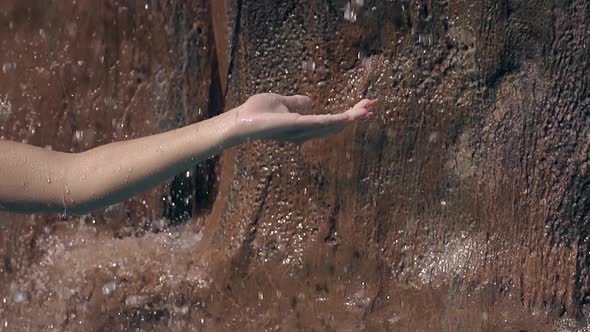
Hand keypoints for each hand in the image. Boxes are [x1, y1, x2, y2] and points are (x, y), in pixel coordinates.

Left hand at [229, 93, 375, 143]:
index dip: (348, 115)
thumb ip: (296, 103)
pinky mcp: (297, 126)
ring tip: (368, 108)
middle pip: (336, 125)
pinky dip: (336, 120)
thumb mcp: (281, 102)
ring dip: (351, 117)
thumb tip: (310, 100)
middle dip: (355, 116)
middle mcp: (306, 132)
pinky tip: (350, 116)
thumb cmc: (257, 113)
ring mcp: (302, 131)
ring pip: (333, 125)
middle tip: (373, 106)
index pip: (331, 121)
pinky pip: (321, 123)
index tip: (363, 106)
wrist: (242, 120)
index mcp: (304, 127)